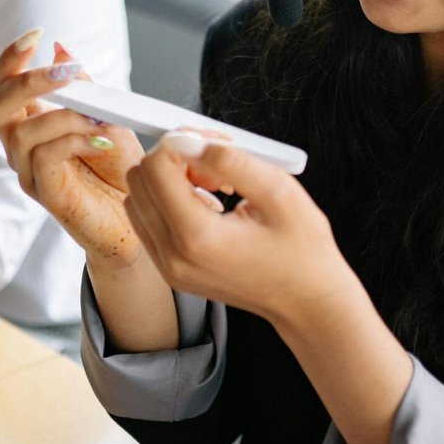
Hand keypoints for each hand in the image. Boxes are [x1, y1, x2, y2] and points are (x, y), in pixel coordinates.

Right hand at [0, 31, 146, 263]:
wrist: (139, 216)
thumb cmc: (119, 168)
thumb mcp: (105, 115)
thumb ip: (83, 87)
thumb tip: (60, 48)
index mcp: (29, 122)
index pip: (2, 85)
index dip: (10, 59)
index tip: (36, 35)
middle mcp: (20, 146)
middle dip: (27, 80)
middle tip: (64, 71)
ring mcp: (29, 172)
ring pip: (21, 132)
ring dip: (63, 114)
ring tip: (98, 116)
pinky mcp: (46, 194)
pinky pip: (45, 158)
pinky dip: (72, 139)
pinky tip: (100, 137)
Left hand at [125, 133, 360, 328]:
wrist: (306, 301)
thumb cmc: (303, 252)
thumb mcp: (280, 193)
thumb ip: (232, 161)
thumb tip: (192, 141)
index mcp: (197, 237)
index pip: (156, 169)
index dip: (183, 143)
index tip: (213, 143)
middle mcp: (173, 256)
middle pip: (140, 180)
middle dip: (174, 159)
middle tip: (215, 165)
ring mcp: (168, 267)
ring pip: (138, 199)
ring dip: (170, 180)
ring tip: (214, 186)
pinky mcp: (170, 270)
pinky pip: (148, 220)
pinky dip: (170, 202)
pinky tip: (208, 205)